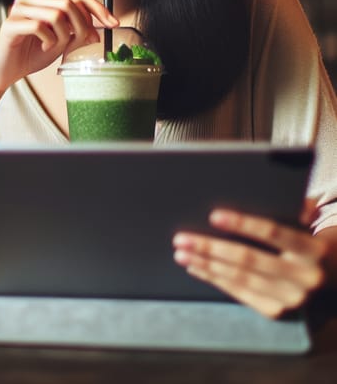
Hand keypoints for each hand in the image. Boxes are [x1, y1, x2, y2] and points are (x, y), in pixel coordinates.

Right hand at [0, 0, 116, 91]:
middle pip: (69, 2)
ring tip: (56, 46)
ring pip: (57, 13)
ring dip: (63, 35)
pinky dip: (49, 40)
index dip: (98, 9)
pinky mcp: (10, 23)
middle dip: (82, 26)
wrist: (5, 72)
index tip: (113, 24)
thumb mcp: (61, 41)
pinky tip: (44, 47)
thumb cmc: (31, 53)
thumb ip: (78, 32)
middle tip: (81, 43)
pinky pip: (40, 27)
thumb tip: (100, 30)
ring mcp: (18, 7)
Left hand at [172, 203, 327, 318]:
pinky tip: (196, 267)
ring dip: (205, 264)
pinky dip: (214, 279)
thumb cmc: (309, 240)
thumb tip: (257, 189)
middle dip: (210, 247)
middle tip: (181, 238)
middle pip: (249, 259)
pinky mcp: (277, 312)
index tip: (213, 215)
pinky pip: (239, 294)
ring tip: (181, 252)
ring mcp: (291, 299)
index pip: (273, 232)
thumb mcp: (307, 221)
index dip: (242, 223)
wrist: (334, 279)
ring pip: (239, 278)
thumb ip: (290, 205)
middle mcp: (305, 278)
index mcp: (313, 249)